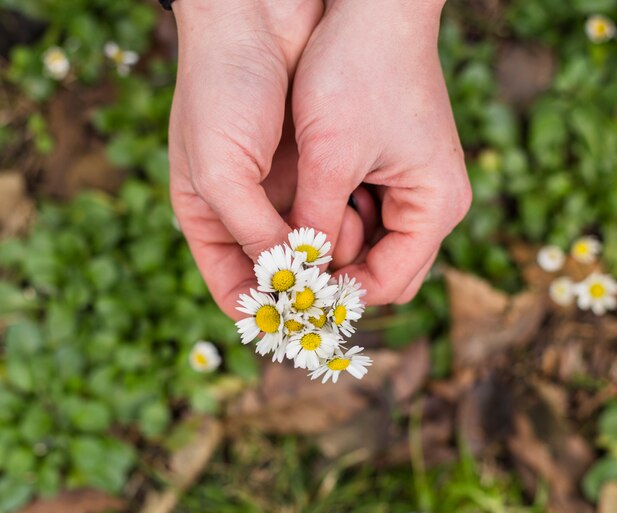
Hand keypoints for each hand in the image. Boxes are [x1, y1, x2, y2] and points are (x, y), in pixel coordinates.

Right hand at [169, 0, 322, 316]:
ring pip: (310, 251)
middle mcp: (247, 215)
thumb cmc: (220, 93)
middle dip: (304, 290)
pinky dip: (345, 228)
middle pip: (277, 277)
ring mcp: (282, 193)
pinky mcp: (314, 172)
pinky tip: (359, 227)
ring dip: (328, 260)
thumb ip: (253, 232)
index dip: (263, 313)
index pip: (234, 288)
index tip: (297, 328)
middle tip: (333, 304)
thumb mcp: (221, 173)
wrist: (257, 18)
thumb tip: (292, 283)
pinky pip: (333, 217)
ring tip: (346, 256)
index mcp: (208, 221)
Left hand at [290, 0, 471, 303]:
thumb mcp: (330, 157)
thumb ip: (314, 224)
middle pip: (385, 272)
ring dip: (334, 250)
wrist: (375, 7)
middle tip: (290, 277)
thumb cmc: (358, 70)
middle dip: (339, 277)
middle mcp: (435, 205)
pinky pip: (367, 219)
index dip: (341, 295)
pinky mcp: (398, 174)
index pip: (390, 283)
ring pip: (373, 248)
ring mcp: (418, 189)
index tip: (295, 294)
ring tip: (292, 244)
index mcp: (436, 206)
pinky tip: (305, 213)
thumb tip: (294, 277)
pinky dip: (337, 224)